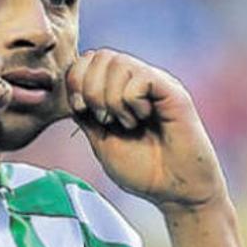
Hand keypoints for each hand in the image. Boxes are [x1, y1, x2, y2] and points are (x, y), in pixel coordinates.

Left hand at [66, 49, 227, 210]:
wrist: (176, 192)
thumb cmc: (143, 170)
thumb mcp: (101, 142)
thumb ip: (85, 116)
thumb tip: (69, 91)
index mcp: (119, 89)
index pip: (88, 60)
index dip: (75, 80)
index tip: (80, 109)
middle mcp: (137, 81)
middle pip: (100, 55)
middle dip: (90, 88)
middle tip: (103, 118)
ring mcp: (155, 83)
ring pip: (118, 63)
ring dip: (111, 98)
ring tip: (126, 123)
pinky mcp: (172, 92)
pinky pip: (141, 77)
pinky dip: (132, 101)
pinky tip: (143, 118)